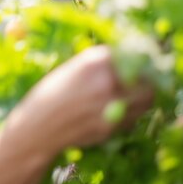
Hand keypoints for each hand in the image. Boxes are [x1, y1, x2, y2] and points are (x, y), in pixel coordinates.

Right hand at [2, 45, 153, 157]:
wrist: (36, 129)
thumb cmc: (49, 95)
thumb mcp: (71, 70)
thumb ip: (99, 64)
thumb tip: (128, 58)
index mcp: (94, 62)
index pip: (133, 54)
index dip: (139, 58)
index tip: (140, 61)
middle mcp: (106, 81)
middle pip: (146, 78)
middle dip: (146, 79)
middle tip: (141, 81)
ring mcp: (111, 106)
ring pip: (146, 100)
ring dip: (142, 97)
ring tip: (131, 96)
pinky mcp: (112, 127)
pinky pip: (133, 118)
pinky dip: (130, 114)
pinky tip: (116, 112)